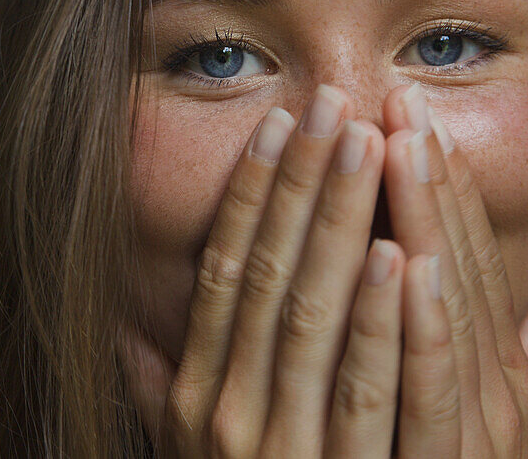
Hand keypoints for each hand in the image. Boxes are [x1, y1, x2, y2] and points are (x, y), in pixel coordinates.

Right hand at [120, 83, 527, 456]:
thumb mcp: (196, 451)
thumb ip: (160, 387)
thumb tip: (124, 327)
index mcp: (195, 396)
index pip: (225, 270)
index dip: (253, 194)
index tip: (282, 125)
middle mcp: (221, 414)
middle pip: (268, 273)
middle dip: (304, 184)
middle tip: (335, 102)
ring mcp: (271, 448)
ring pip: (309, 314)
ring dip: (340, 226)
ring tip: (369, 144)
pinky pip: (358, 388)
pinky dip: (381, 320)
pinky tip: (403, 255)